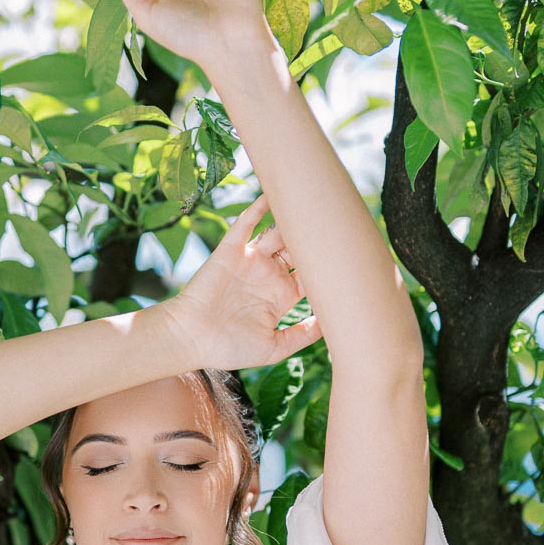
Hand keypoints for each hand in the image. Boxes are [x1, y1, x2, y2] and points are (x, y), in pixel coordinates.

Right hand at [164, 192, 322, 371]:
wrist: (191, 339)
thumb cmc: (230, 348)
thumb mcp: (274, 347)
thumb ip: (303, 335)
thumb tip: (334, 324)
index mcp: (282, 295)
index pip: (314, 273)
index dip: (330, 265)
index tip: (352, 257)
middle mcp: (268, 274)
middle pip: (300, 248)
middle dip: (317, 238)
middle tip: (339, 224)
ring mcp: (250, 260)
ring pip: (278, 232)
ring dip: (293, 220)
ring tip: (313, 203)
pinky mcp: (230, 251)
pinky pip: (246, 224)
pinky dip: (258, 209)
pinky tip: (273, 196)